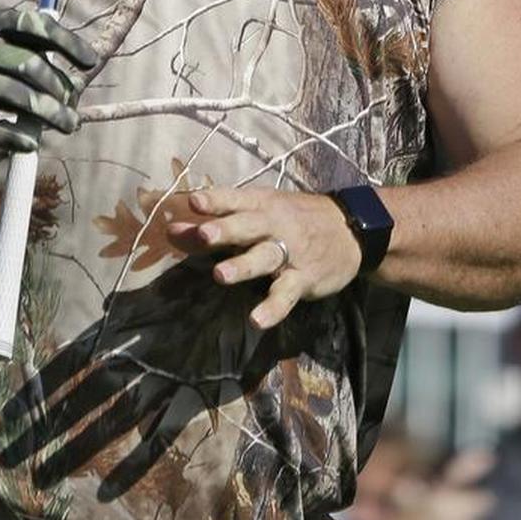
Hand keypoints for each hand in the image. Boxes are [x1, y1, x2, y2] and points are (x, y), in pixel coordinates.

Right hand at [0, 4, 96, 152]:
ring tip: (67, 125)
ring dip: (47, 113)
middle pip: (27, 64)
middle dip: (58, 88)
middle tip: (74, 106)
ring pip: (13, 97)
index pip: (33, 25)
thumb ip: (31, 49)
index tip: (90, 62)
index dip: (66, 43)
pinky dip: (14, 137)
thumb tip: (76, 76)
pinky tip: (33, 144)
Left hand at [0, 256, 281, 500]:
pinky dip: (133, 466)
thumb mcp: (162, 292)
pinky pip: (158, 439)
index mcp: (125, 330)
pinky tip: (106, 490)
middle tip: (10, 454)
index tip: (9, 412)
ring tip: (43, 476)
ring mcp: (162, 381)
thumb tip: (104, 308)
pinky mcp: (190, 399)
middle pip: (81, 398)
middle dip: (44, 428)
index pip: (71, 362)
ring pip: (109, 423)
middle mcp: (137, 357)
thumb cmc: (205, 288)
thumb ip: (131, 306)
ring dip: (75, 450)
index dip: (40, 387)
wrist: (251, 294)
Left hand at [166, 186, 362, 328]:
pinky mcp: (303, 278)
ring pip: (264, 258)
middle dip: (225, 230)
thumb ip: (214, 222)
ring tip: (220, 275)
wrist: (350, 229)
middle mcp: (274, 225)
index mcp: (261, 204)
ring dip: (242, 266)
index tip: (193, 201)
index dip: (214, 200)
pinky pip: (286, 294)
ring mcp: (290, 252)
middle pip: (247, 226)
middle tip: (203, 235)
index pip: (234, 199)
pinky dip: (272, 308)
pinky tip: (257, 320)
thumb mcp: (258, 211)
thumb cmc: (292, 218)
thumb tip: (170, 230)